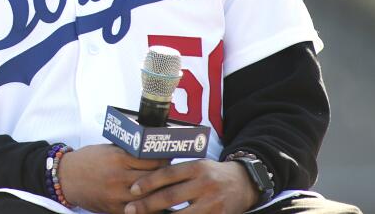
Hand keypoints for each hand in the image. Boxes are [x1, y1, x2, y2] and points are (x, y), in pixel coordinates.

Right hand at [57, 144, 166, 213]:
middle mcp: (119, 176)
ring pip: (148, 197)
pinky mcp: (113, 208)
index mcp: (118, 158)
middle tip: (177, 176)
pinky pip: (137, 211)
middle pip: (153, 179)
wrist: (66, 178)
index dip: (166, 160)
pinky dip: (149, 209)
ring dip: (162, 195)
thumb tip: (153, 151)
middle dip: (167, 178)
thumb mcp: (108, 149)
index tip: (172, 159)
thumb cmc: (88, 160)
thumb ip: (129, 152)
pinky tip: (159, 207)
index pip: (151, 160)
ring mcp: (116, 194)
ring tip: (171, 192)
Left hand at [124, 159, 258, 213]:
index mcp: (197, 167)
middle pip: (171, 196)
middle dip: (147, 205)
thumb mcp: (197, 165)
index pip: (168, 174)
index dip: (148, 182)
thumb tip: (145, 180)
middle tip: (130, 209)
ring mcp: (213, 203)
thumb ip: (176, 172)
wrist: (244, 184)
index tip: (133, 190)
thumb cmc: (212, 174)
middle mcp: (205, 184)